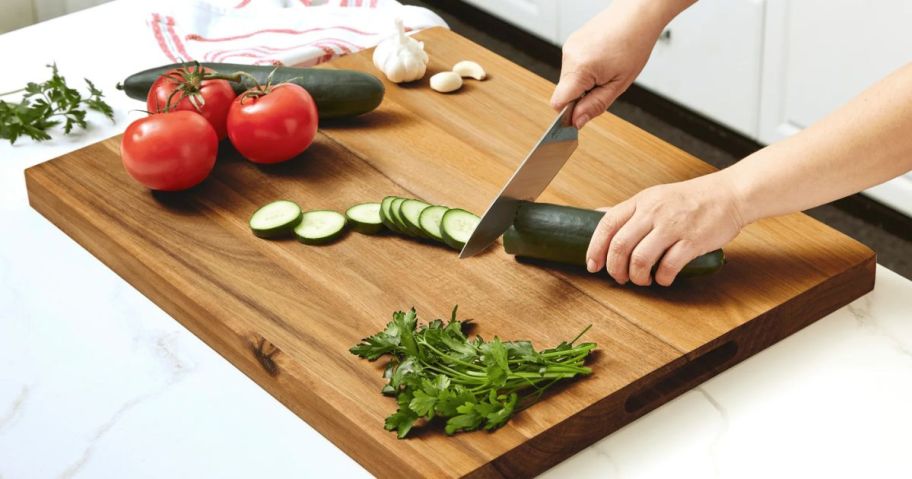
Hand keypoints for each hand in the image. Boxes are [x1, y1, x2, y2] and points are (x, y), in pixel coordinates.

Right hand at [551, 5, 663, 127]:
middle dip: (581, 96)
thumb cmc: (634, 44)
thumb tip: (577, 122)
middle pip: (564, 92)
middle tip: (605, 85)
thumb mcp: (619, 84)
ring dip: (584, 83)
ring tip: (606, 69)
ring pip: (568, 79)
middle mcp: (569, 56)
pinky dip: (584, 70)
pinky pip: (572, 66)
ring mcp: (568, 47)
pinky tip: (601, 60)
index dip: (569, 114)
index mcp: (580, 69)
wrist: (637, 14)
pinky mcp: (571, 42)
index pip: (559, 103)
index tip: (583, 114)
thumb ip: (595, 105)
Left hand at [586, 173, 745, 285]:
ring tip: (643, 280)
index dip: (595, 248)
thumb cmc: (691, 198)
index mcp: (641, 201)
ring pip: (640, 259)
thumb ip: (629, 210)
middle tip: (620, 278)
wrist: (730, 194)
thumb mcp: (655, 196)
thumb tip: (596, 215)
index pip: (607, 224)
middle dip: (615, 268)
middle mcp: (653, 212)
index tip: (592, 265)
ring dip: (637, 277)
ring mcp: (673, 226)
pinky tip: (664, 278)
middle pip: (620, 246)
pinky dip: (662, 279)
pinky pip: (668, 267)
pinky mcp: (692, 241)